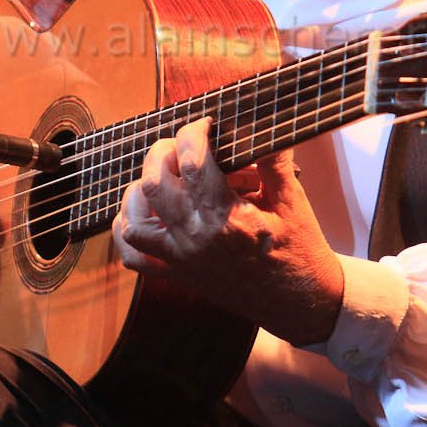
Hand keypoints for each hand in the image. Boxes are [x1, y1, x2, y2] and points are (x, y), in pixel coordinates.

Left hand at [113, 118, 343, 345]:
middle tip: (183, 145)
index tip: (205, 125)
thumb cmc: (299, 251)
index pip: (192, 162)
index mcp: (227, 217)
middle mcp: (197, 237)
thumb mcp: (293, 201)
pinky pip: (133, 255)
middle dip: (164, 152)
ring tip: (165, 175)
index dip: (194, 133)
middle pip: (155, 182)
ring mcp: (182, 258)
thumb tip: (266, 123)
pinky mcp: (177, 274)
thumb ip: (274, 161)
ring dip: (142, 187)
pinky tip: (140, 212)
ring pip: (135, 215)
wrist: (298, 302)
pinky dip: (127, 230)